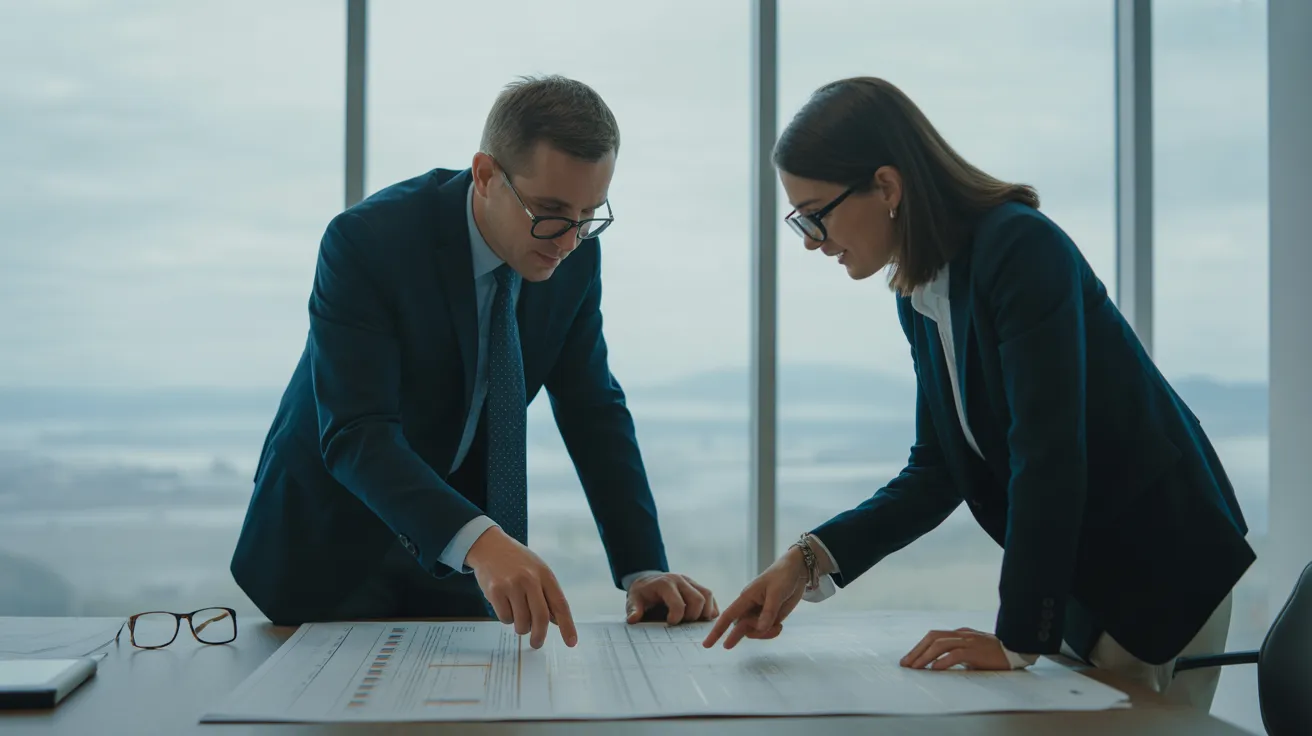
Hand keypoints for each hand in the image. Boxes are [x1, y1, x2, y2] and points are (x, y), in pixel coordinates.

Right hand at [467, 527, 576, 648]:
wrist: (489, 546)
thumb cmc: (517, 561)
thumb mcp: (537, 571)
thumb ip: (547, 594)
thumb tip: (556, 621)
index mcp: (545, 575)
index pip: (560, 604)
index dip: (567, 626)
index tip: (571, 642)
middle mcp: (530, 580)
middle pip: (540, 618)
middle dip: (539, 636)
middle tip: (537, 643)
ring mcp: (511, 585)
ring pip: (521, 622)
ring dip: (520, 626)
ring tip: (517, 614)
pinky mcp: (495, 591)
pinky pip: (505, 618)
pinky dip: (506, 618)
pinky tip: (505, 605)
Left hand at [625, 573, 718, 624]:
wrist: (647, 580)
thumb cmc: (641, 593)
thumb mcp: (633, 600)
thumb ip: (633, 609)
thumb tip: (633, 620)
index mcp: (665, 584)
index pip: (678, 603)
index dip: (677, 617)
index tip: (670, 623)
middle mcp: (680, 580)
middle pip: (698, 599)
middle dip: (693, 616)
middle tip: (683, 624)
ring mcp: (690, 581)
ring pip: (707, 595)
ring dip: (705, 612)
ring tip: (695, 622)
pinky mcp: (696, 585)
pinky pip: (709, 595)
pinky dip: (710, 607)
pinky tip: (703, 618)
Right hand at [701, 547, 808, 648]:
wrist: (796, 570)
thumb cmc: (782, 576)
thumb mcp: (776, 593)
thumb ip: (768, 612)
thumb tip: (760, 628)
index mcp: (746, 598)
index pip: (728, 616)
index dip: (717, 631)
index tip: (707, 644)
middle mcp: (750, 607)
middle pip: (740, 627)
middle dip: (736, 637)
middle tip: (727, 647)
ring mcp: (760, 613)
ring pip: (754, 631)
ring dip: (764, 634)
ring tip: (778, 627)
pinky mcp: (770, 616)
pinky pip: (766, 630)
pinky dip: (772, 632)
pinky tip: (780, 626)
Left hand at [900, 627, 1011, 669]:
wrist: (1017, 650)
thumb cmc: (994, 654)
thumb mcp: (972, 652)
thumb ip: (957, 654)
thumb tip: (938, 665)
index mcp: (960, 633)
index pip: (934, 636)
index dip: (919, 647)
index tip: (909, 659)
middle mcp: (962, 634)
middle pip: (933, 638)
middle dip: (917, 650)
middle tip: (906, 664)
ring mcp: (969, 641)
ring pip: (940, 644)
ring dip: (925, 656)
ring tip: (915, 667)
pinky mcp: (976, 651)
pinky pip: (956, 654)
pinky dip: (943, 661)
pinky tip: (934, 669)